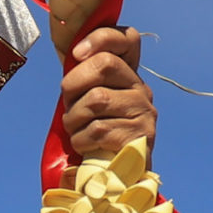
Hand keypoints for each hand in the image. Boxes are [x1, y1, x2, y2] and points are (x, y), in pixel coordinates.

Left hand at [59, 27, 153, 157]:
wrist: (118, 175)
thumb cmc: (97, 133)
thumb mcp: (90, 100)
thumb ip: (86, 78)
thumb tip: (74, 55)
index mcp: (129, 74)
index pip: (127, 38)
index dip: (101, 38)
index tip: (76, 53)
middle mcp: (141, 89)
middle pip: (104, 65)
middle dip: (73, 84)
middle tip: (68, 104)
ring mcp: (144, 112)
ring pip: (97, 100)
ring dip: (73, 118)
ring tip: (74, 129)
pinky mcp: (140, 136)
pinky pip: (99, 129)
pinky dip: (81, 139)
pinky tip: (83, 144)